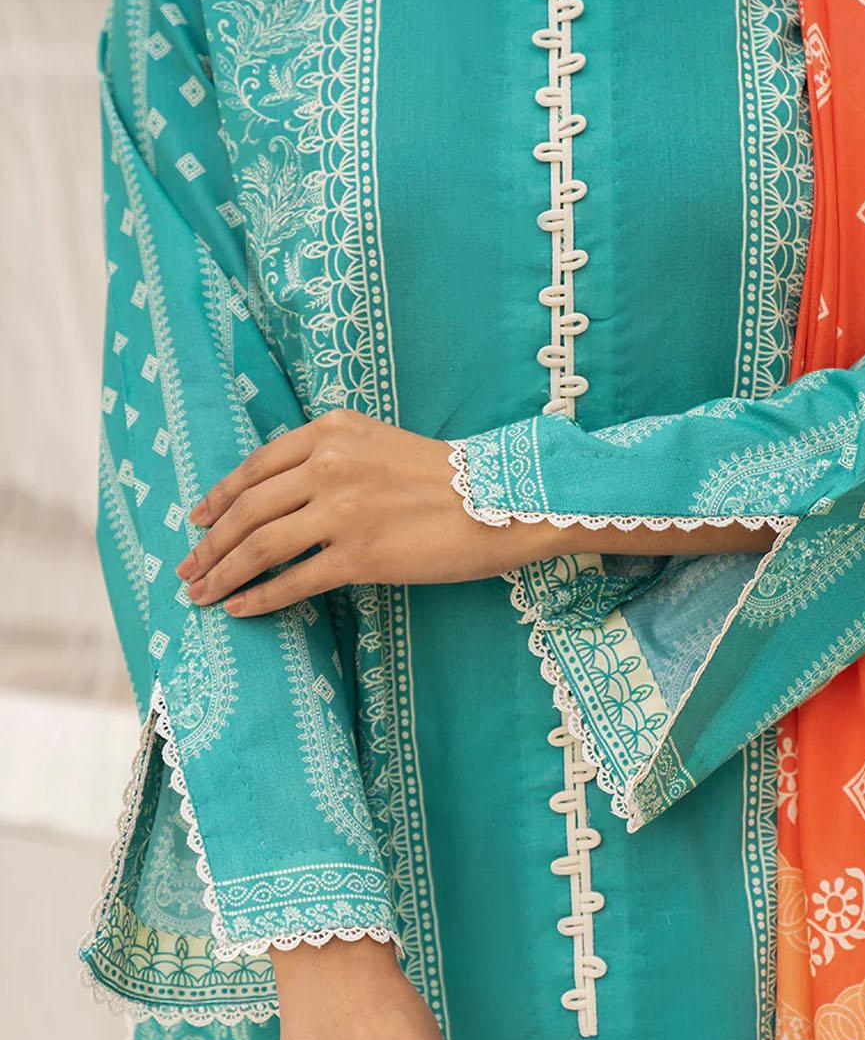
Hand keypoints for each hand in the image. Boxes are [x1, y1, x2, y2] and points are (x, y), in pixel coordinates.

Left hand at [175, 409, 555, 613]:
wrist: (502, 501)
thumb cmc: (449, 480)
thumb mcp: (381, 444)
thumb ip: (333, 457)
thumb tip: (287, 495)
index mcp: (331, 430)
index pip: (256, 466)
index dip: (220, 497)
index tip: (198, 520)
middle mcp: (329, 464)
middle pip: (249, 508)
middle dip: (210, 543)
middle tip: (187, 567)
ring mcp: (342, 510)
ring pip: (261, 545)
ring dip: (223, 572)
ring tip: (201, 593)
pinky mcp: (360, 555)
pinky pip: (294, 581)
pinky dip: (260, 597)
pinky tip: (239, 609)